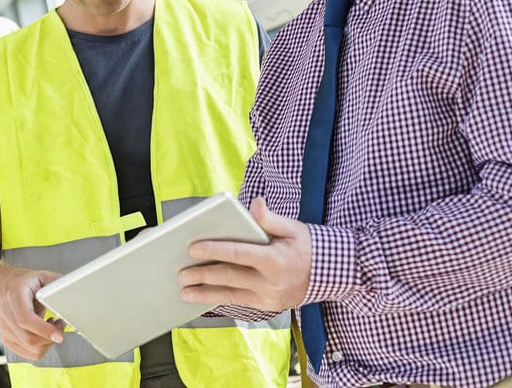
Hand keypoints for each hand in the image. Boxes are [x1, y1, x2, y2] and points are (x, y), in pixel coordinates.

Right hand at [0, 268, 66, 360]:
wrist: (5, 290)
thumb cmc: (24, 284)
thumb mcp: (41, 276)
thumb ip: (55, 282)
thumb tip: (69, 288)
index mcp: (15, 297)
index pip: (26, 319)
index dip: (43, 329)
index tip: (59, 335)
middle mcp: (8, 315)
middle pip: (29, 338)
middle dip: (51, 337)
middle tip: (60, 325)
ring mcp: (6, 330)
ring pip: (32, 349)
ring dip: (48, 342)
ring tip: (52, 326)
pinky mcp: (8, 340)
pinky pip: (30, 354)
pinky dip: (42, 347)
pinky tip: (43, 333)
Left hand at [178, 197, 312, 310]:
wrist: (331, 274)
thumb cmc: (307, 245)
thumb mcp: (292, 227)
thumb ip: (269, 218)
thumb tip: (255, 204)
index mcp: (276, 260)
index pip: (239, 254)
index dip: (215, 250)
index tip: (192, 248)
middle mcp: (271, 282)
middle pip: (230, 277)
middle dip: (203, 275)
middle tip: (180, 274)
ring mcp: (269, 297)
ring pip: (231, 295)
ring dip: (205, 294)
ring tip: (184, 291)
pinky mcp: (267, 306)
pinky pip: (239, 302)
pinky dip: (219, 299)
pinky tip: (203, 297)